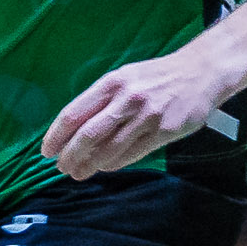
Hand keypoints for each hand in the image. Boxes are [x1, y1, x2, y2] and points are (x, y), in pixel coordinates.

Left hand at [41, 45, 240, 180]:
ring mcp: (146, 115)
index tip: (46, 151)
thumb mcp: (126, 78)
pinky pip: (132, 153)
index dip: (57, 135)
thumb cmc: (157, 77)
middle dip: (70, 155)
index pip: (74, 112)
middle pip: (88, 134)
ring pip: (109, 148)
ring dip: (90, 164)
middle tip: (61, 167)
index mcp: (112, 82)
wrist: (200, 73)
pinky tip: (104, 167)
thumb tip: (74, 129)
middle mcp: (127, 98)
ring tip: (78, 173)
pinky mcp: (164, 131)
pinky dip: (114, 163)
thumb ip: (102, 100)